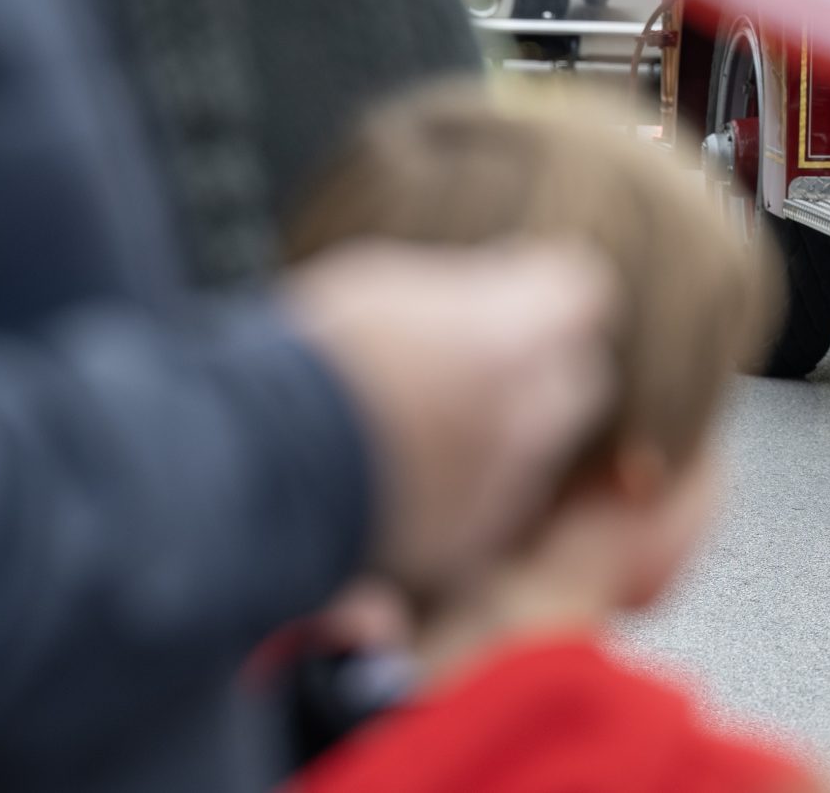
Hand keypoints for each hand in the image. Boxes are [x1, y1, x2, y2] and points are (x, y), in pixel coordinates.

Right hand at [283, 240, 615, 595]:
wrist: (246, 473)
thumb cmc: (308, 363)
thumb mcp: (388, 285)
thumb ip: (465, 293)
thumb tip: (494, 294)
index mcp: (521, 332)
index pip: (583, 293)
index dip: (547, 297)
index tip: (516, 298)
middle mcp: (534, 410)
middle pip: (576, 378)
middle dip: (539, 372)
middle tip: (474, 367)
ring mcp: (509, 483)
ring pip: (536, 449)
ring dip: (501, 437)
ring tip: (422, 427)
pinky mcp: (473, 543)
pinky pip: (492, 508)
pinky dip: (465, 495)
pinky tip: (403, 480)